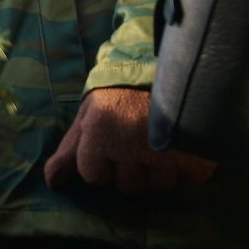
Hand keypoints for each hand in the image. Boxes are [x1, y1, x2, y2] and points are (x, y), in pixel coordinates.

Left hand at [44, 87, 215, 194]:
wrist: (164, 63)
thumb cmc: (119, 93)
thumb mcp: (88, 116)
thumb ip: (69, 152)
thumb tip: (52, 184)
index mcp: (99, 136)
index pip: (95, 177)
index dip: (103, 162)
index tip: (111, 142)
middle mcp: (129, 146)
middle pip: (129, 186)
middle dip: (132, 168)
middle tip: (138, 139)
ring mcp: (164, 151)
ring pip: (160, 185)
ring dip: (161, 169)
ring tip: (161, 141)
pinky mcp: (195, 152)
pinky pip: (191, 178)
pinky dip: (189, 166)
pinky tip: (183, 145)